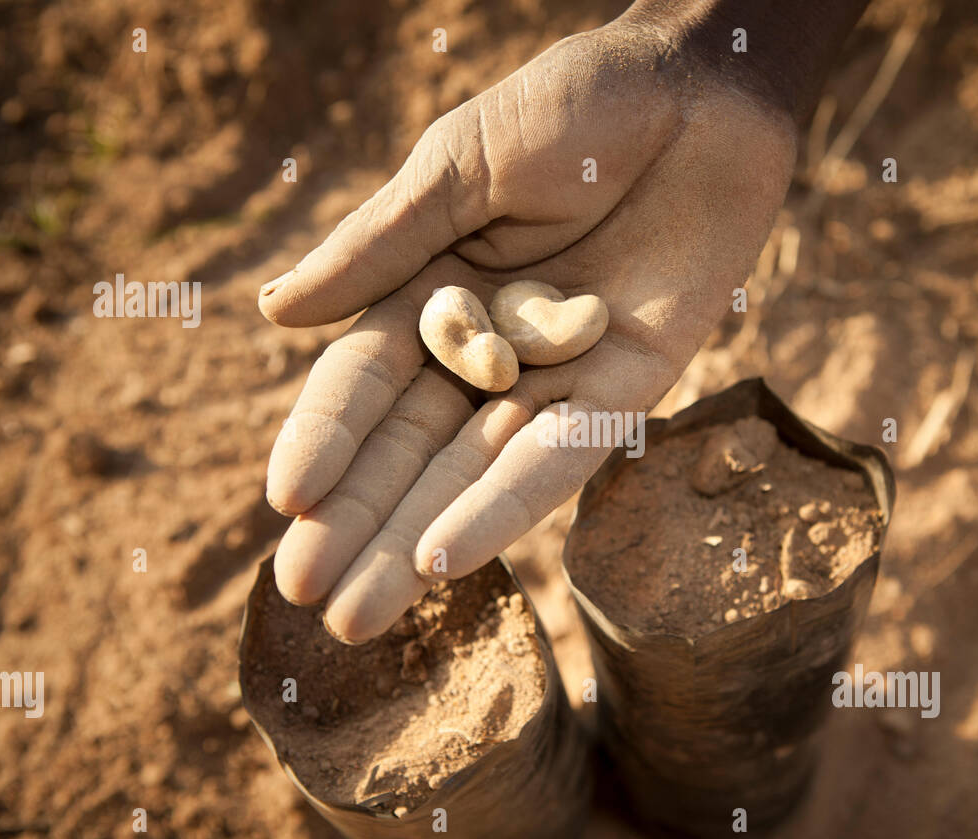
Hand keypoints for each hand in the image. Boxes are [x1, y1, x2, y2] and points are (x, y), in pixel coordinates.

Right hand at [258, 17, 798, 641]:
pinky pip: (563, 457)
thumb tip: (275, 314)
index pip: (364, 384)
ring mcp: (558, 375)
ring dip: (415, 543)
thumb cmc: (576, 104)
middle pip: (411, 449)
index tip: (285, 503)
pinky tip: (446, 559)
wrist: (702, 86)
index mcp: (433, 292)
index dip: (326, 441)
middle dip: (357, 522)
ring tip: (356, 614)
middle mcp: (490, 349)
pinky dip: (506, 506)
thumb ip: (381, 247)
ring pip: (475, 473)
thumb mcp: (460, 166)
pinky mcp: (630, 389)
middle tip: (303, 595)